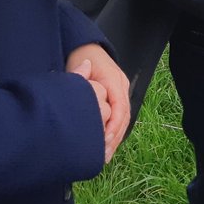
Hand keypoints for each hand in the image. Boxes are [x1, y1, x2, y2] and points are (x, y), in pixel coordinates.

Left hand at [67, 44, 130, 162]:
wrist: (86, 47)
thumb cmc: (81, 56)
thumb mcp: (79, 65)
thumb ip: (81, 77)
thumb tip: (84, 85)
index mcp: (115, 80)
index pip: (120, 107)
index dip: (113, 126)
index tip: (103, 141)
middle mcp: (122, 87)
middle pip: (124, 117)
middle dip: (114, 138)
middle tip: (103, 156)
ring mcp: (121, 92)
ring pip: (123, 120)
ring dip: (115, 139)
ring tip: (105, 156)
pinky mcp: (117, 98)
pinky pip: (120, 118)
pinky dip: (114, 133)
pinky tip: (107, 147)